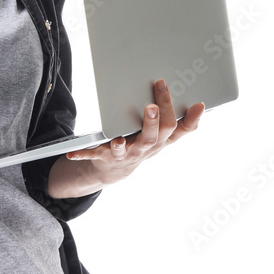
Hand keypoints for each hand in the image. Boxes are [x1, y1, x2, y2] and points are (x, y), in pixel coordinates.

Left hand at [63, 79, 204, 185]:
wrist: (115, 170)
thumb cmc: (141, 144)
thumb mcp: (163, 136)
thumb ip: (181, 122)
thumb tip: (200, 105)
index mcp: (159, 140)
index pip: (175, 128)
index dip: (188, 118)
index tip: (198, 103)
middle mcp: (143, 148)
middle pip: (153, 137)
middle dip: (153, 122)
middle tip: (153, 106)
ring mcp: (124, 154)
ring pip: (125, 149)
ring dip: (121, 144)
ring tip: (119, 139)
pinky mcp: (104, 157)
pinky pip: (92, 155)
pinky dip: (82, 154)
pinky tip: (72, 153)